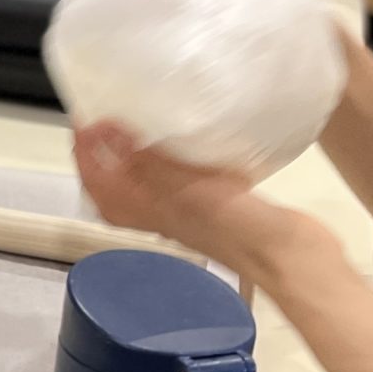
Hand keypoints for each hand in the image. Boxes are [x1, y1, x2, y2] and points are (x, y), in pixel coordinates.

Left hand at [72, 122, 320, 279]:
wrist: (288, 254)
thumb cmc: (234, 225)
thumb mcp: (182, 186)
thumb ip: (145, 161)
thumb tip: (107, 133)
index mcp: (144, 212)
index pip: (97, 181)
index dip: (85, 150)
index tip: (84, 116)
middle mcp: (159, 214)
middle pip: (113, 186)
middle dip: (101, 155)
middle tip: (100, 119)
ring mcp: (187, 211)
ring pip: (144, 183)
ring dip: (132, 157)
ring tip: (133, 124)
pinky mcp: (216, 205)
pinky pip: (180, 179)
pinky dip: (172, 158)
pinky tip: (188, 138)